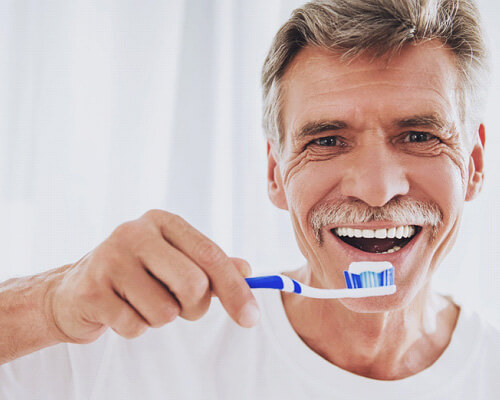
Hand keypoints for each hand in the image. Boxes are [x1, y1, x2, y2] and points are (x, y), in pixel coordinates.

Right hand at [44, 209, 259, 343]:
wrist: (74, 290)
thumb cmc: (137, 275)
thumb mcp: (175, 261)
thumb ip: (211, 265)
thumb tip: (247, 271)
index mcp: (162, 222)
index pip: (210, 255)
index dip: (236, 289)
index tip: (252, 317)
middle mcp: (134, 232)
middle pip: (194, 284)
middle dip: (195, 307)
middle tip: (181, 306)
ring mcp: (109, 259)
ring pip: (165, 312)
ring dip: (161, 318)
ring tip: (141, 303)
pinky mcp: (91, 290)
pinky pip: (136, 327)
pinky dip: (135, 327)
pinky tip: (120, 310)